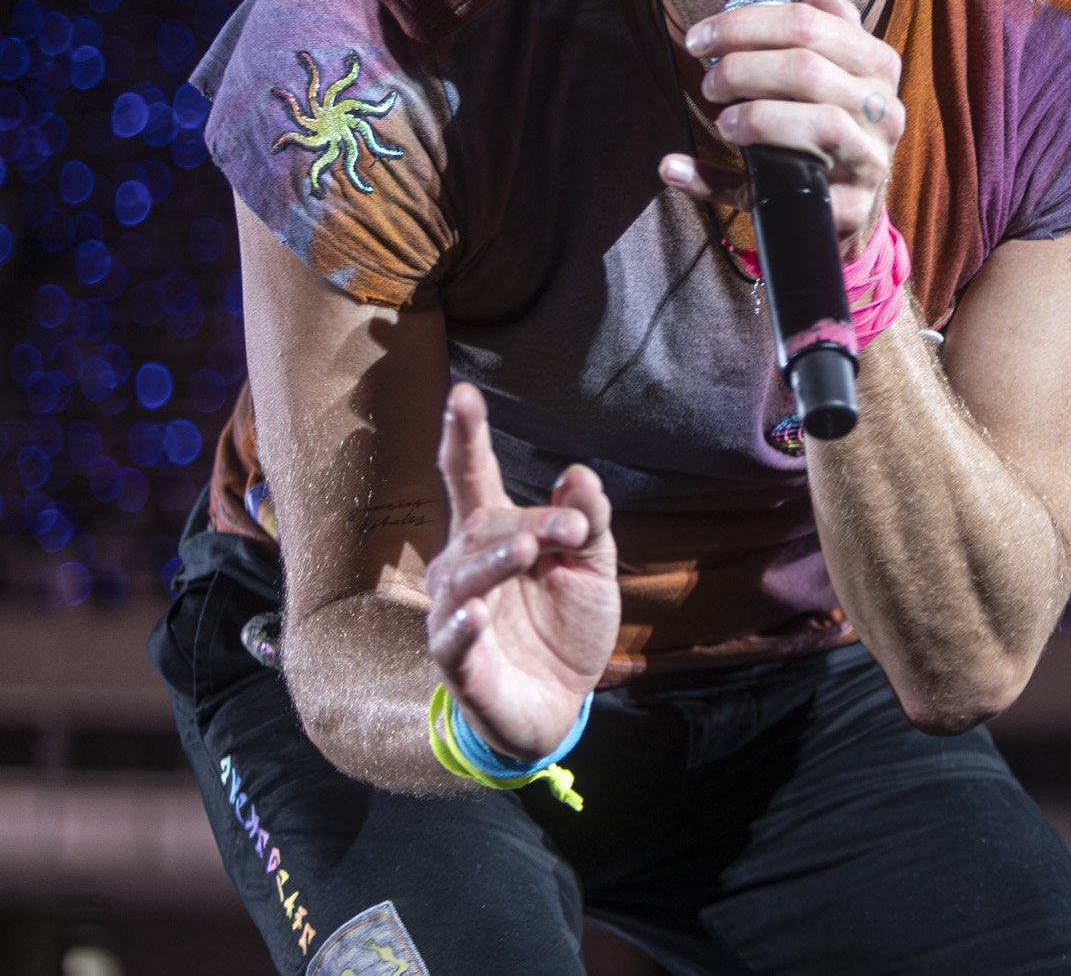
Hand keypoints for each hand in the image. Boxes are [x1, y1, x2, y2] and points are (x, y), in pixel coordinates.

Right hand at [424, 382, 617, 761]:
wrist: (562, 702)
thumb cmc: (566, 624)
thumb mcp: (592, 567)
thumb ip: (587, 521)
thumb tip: (579, 473)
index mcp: (498, 535)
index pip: (472, 477)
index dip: (465, 436)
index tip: (462, 394)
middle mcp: (467, 568)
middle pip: (484, 528)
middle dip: (527, 524)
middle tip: (572, 531)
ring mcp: (457, 615)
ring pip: (464, 580)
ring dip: (494, 563)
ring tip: (525, 552)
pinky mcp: (460, 664)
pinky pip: (452, 642)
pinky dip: (462, 626)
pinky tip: (475, 614)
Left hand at [661, 0, 906, 257]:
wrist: (851, 205)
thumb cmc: (831, 130)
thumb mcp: (837, 75)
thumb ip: (829, 30)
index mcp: (878, 64)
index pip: (809, 22)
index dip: (745, 24)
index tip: (700, 36)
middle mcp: (884, 107)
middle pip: (807, 68)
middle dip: (742, 67)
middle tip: (709, 81)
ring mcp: (873, 158)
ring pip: (819, 122)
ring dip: (754, 115)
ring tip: (722, 118)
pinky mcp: (849, 205)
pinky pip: (785, 188)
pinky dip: (722, 178)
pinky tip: (689, 167)